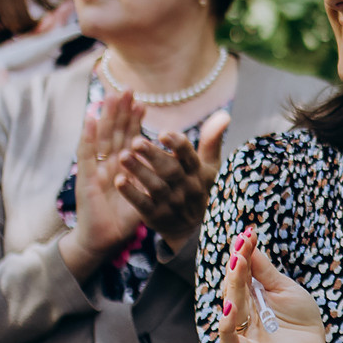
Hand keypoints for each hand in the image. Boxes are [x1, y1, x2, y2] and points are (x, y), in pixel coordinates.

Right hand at [62, 92, 146, 275]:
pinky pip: (86, 154)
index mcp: (123, 166)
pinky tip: (90, 119)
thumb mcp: (147, 195)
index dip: (135, 121)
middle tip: (128, 89)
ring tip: (111, 96)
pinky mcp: (86, 177)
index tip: (143, 103)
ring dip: (106, 116)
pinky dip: (88, 135)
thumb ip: (157, 178)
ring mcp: (96, 168)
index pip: (129, 138)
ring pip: (102, 137)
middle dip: (121, 111)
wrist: (103, 239)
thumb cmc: (124, 218)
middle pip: (115, 132)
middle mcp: (108, 164)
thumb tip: (177, 167)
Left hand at [112, 110, 229, 256]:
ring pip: (154, 186)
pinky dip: (131, 193)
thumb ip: (212, 140)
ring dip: (139, 171)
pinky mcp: (156, 217)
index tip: (163, 133)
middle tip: (136, 141)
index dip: (177, 145)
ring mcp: (171, 204)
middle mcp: (186, 188)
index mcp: (198, 172)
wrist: (192, 228)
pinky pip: (142, 204)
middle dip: (153, 156)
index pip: (189, 156)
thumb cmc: (198, 187)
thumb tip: (223, 114)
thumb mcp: (209, 166)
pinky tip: (118, 180)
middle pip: (170, 170)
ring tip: (123, 156)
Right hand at [217, 226, 328, 342]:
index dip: (242, 254)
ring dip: (232, 287)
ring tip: (237, 265)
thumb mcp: (284, 288)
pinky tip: (229, 308)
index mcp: (250, 296)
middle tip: (241, 246)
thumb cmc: (300, 318)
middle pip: (234, 288)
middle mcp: (243, 313)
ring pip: (231, 309)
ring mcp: (246, 332)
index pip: (241, 273)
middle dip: (237, 266)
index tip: (246, 234)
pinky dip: (226, 328)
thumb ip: (264, 270)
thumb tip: (247, 241)